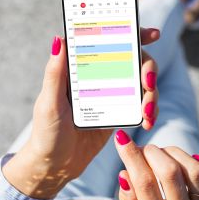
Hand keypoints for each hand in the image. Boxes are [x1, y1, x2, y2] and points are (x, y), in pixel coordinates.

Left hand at [3, 28, 159, 198]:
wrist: (55, 166)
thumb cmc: (46, 133)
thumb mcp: (49, 103)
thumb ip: (55, 73)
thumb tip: (60, 39)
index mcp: (81, 68)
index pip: (109, 42)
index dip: (133, 34)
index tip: (153, 34)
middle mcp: (99, 76)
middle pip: (134, 60)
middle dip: (148, 68)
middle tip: (149, 83)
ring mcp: (111, 94)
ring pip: (142, 83)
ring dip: (152, 94)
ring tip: (148, 113)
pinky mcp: (119, 113)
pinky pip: (141, 105)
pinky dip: (149, 110)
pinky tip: (147, 121)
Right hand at [114, 130, 198, 199]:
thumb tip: (125, 174)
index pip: (145, 184)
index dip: (131, 156)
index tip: (122, 139)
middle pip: (170, 173)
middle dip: (151, 152)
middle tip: (143, 150)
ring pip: (194, 170)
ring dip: (174, 153)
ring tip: (162, 155)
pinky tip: (193, 159)